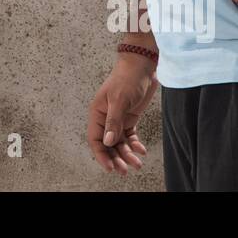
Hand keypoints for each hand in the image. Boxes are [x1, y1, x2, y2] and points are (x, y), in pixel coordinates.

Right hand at [86, 51, 155, 174]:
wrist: (142, 67)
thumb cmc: (127, 79)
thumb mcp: (120, 100)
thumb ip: (114, 122)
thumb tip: (108, 142)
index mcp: (97, 113)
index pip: (95, 139)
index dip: (102, 154)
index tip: (111, 167)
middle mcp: (106, 118)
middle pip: (108, 144)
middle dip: (116, 158)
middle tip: (124, 170)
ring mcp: (118, 119)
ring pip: (120, 142)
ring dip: (127, 154)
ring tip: (137, 164)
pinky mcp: (130, 118)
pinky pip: (130, 136)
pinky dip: (135, 145)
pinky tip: (141, 150)